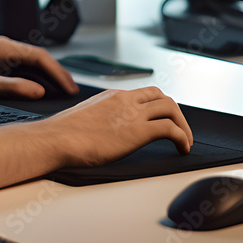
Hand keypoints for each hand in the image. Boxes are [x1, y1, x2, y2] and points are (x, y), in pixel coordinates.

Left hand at [0, 36, 78, 99]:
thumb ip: (11, 87)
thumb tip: (39, 91)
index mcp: (3, 46)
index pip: (40, 56)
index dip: (58, 73)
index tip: (70, 88)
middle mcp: (3, 48)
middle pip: (39, 60)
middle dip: (57, 75)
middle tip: (72, 92)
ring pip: (30, 66)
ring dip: (46, 79)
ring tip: (61, 95)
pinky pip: (20, 71)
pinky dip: (33, 81)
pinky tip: (38, 93)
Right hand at [51, 86, 192, 164]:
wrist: (57, 139)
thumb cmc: (63, 134)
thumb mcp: (84, 118)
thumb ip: (99, 119)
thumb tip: (99, 132)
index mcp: (112, 96)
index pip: (143, 94)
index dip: (157, 106)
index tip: (162, 119)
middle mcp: (125, 99)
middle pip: (161, 96)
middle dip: (174, 113)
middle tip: (178, 130)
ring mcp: (133, 113)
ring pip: (171, 107)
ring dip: (183, 125)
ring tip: (184, 141)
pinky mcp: (139, 131)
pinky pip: (171, 129)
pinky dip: (182, 138)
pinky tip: (182, 149)